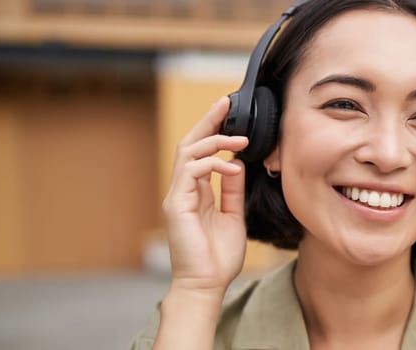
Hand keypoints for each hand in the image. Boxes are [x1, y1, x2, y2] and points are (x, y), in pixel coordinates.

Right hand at [161, 97, 249, 294]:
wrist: (206, 284)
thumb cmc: (218, 256)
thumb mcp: (233, 215)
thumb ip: (232, 189)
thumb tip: (237, 164)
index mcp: (196, 192)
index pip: (201, 152)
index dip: (213, 130)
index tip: (228, 112)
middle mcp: (183, 190)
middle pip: (190, 144)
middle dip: (208, 121)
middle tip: (225, 103)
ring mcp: (178, 196)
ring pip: (188, 153)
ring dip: (214, 141)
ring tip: (239, 139)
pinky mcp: (177, 205)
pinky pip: (191, 173)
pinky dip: (211, 164)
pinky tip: (231, 167)